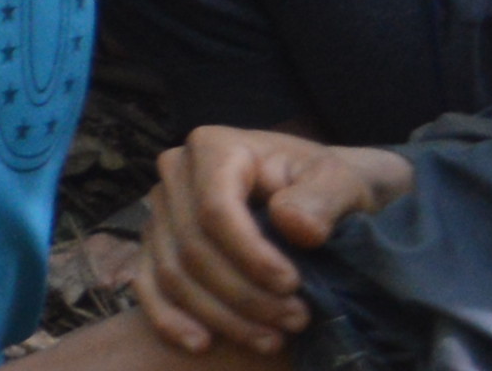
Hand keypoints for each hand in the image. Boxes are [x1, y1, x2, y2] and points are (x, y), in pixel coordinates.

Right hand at [131, 130, 411, 354]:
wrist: (318, 194)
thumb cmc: (329, 186)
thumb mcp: (343, 181)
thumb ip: (323, 198)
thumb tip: (293, 225)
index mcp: (214, 148)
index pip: (216, 210)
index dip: (250, 255)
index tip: (293, 285)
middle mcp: (175, 173)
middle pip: (193, 247)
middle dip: (244, 295)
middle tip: (297, 320)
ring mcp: (161, 210)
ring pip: (174, 274)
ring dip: (221, 316)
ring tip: (273, 339)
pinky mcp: (156, 244)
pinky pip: (148, 284)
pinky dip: (168, 318)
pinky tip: (201, 343)